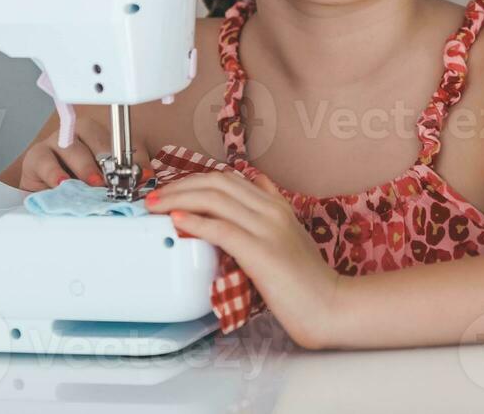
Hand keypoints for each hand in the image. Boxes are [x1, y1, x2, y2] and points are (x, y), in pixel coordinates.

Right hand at [2, 111, 153, 191]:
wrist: (45, 200)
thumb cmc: (78, 188)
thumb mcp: (105, 184)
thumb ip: (125, 178)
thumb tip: (146, 178)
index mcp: (100, 136)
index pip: (121, 140)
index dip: (133, 156)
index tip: (144, 174)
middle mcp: (78, 134)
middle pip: (95, 135)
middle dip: (108, 157)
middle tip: (117, 177)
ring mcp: (56, 143)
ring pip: (71, 146)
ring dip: (85, 166)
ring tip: (94, 183)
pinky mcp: (36, 157)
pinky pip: (45, 161)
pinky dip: (54, 173)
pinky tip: (62, 184)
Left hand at [144, 170, 344, 349]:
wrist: (329, 304)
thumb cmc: (307, 279)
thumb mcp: (290, 233)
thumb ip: (270, 208)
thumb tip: (254, 182)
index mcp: (275, 205)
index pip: (227, 178)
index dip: (193, 179)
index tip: (170, 190)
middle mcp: (270, 210)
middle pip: (216, 183)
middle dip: (179, 185)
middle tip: (154, 197)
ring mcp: (267, 229)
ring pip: (215, 199)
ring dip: (178, 199)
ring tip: (156, 207)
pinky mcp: (261, 252)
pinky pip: (221, 229)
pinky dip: (195, 222)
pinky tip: (177, 221)